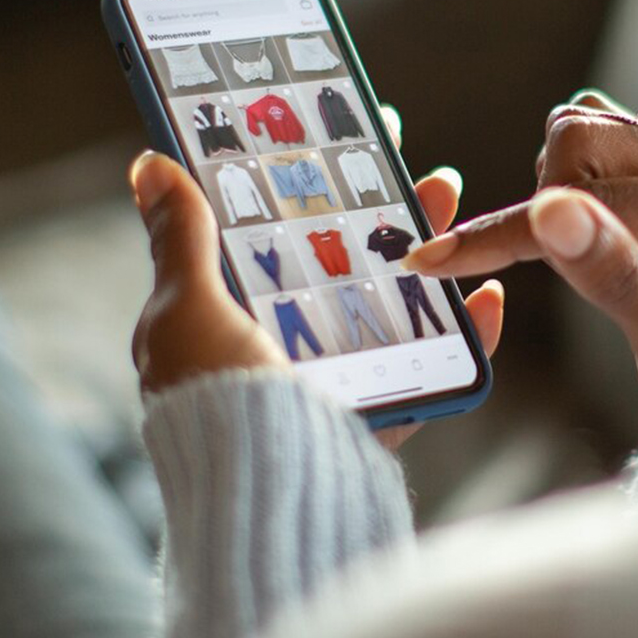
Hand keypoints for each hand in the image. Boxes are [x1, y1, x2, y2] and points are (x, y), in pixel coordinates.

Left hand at [130, 105, 503, 449]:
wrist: (266, 503)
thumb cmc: (215, 404)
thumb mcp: (187, 311)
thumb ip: (182, 240)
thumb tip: (150, 164)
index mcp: (226, 318)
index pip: (269, 231)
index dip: (303, 180)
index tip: (340, 134)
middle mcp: (279, 347)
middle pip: (341, 258)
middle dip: (380, 206)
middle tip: (412, 161)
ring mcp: (334, 381)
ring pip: (391, 300)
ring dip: (426, 246)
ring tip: (449, 196)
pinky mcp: (380, 417)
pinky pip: (433, 367)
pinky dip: (465, 333)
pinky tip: (487, 297)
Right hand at [403, 92, 637, 425]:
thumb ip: (615, 279)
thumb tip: (551, 213)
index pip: (590, 201)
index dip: (508, 236)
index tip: (435, 260)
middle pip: (579, 140)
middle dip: (547, 208)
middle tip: (573, 272)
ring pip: (578, 130)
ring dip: (558, 193)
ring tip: (596, 258)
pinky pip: (590, 136)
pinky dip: (568, 184)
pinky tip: (595, 233)